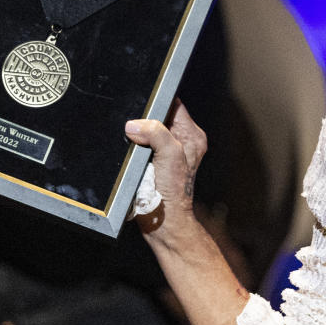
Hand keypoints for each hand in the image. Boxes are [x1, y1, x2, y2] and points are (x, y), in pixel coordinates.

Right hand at [125, 99, 206, 235]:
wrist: (163, 222)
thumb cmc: (173, 192)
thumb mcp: (169, 155)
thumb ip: (156, 133)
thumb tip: (135, 125)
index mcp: (192, 135)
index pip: (174, 105)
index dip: (158, 102)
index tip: (143, 106)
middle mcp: (182, 141)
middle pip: (158, 117)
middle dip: (145, 120)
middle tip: (137, 131)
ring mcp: (168, 152)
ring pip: (147, 132)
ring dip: (138, 137)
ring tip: (138, 149)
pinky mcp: (154, 163)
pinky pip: (141, 146)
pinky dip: (134, 149)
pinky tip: (134, 157)